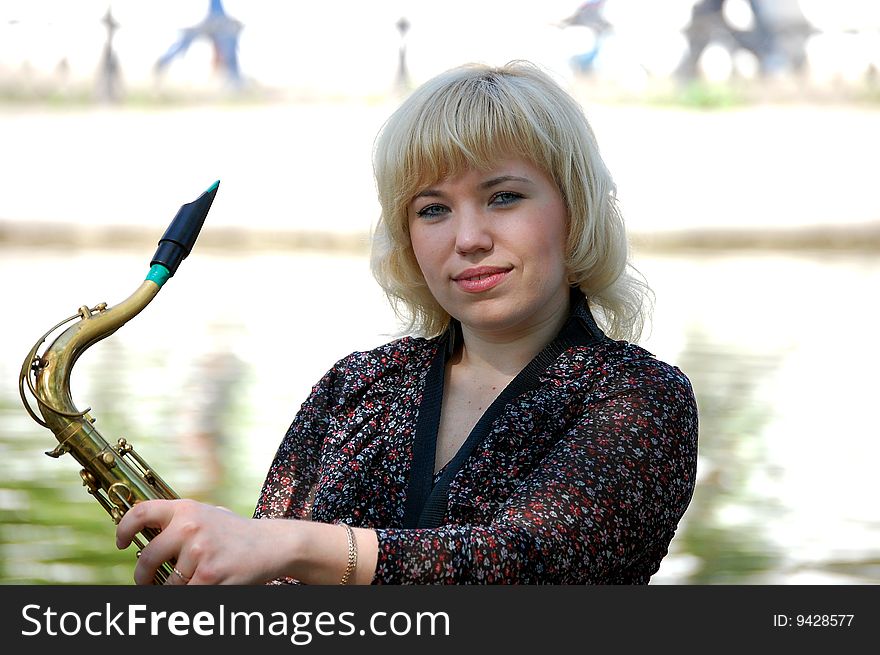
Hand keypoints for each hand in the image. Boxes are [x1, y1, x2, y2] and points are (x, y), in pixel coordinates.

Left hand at [115, 499, 284, 584]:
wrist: (271, 544)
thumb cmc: (235, 533)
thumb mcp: (207, 515)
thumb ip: (179, 521)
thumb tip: (142, 534)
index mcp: (186, 509)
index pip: (140, 513)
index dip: (123, 529)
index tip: (121, 543)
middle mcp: (189, 527)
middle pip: (146, 558)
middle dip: (142, 577)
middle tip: (145, 582)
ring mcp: (199, 551)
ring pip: (167, 583)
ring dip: (173, 589)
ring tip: (189, 581)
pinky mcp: (209, 575)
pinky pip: (184, 594)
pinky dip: (189, 595)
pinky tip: (201, 587)